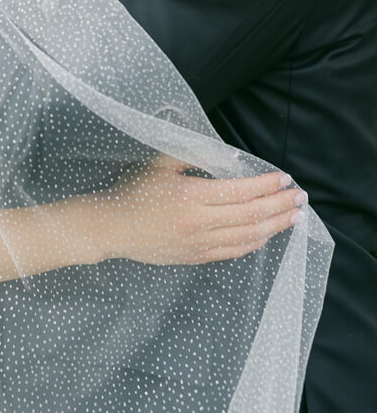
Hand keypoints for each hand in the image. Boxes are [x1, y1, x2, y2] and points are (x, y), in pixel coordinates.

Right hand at [70, 156, 306, 266]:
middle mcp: (199, 222)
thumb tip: (229, 157)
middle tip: (300, 197)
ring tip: (293, 216)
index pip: (240, 191)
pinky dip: (255, 242)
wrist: (111, 227)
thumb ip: (193, 155)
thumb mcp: (159, 163)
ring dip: (275, 226)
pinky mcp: (196, 257)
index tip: (284, 178)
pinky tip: (267, 233)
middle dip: (279, 205)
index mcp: (190, 196)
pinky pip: (234, 252)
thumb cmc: (133, 190)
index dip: (266, 185)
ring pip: (247, 237)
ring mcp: (199, 243)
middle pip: (250, 215)